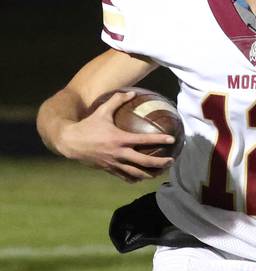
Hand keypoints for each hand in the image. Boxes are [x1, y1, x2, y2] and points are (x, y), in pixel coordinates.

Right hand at [58, 91, 174, 182]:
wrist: (69, 142)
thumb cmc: (87, 125)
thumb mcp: (101, 111)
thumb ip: (117, 100)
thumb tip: (131, 92)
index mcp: (119, 139)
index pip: (144, 140)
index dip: (159, 139)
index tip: (172, 139)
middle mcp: (118, 153)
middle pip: (144, 162)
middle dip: (160, 163)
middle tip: (172, 161)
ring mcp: (114, 163)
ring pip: (136, 173)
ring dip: (151, 174)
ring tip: (161, 172)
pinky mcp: (109, 169)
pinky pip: (125, 177)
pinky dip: (135, 178)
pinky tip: (143, 178)